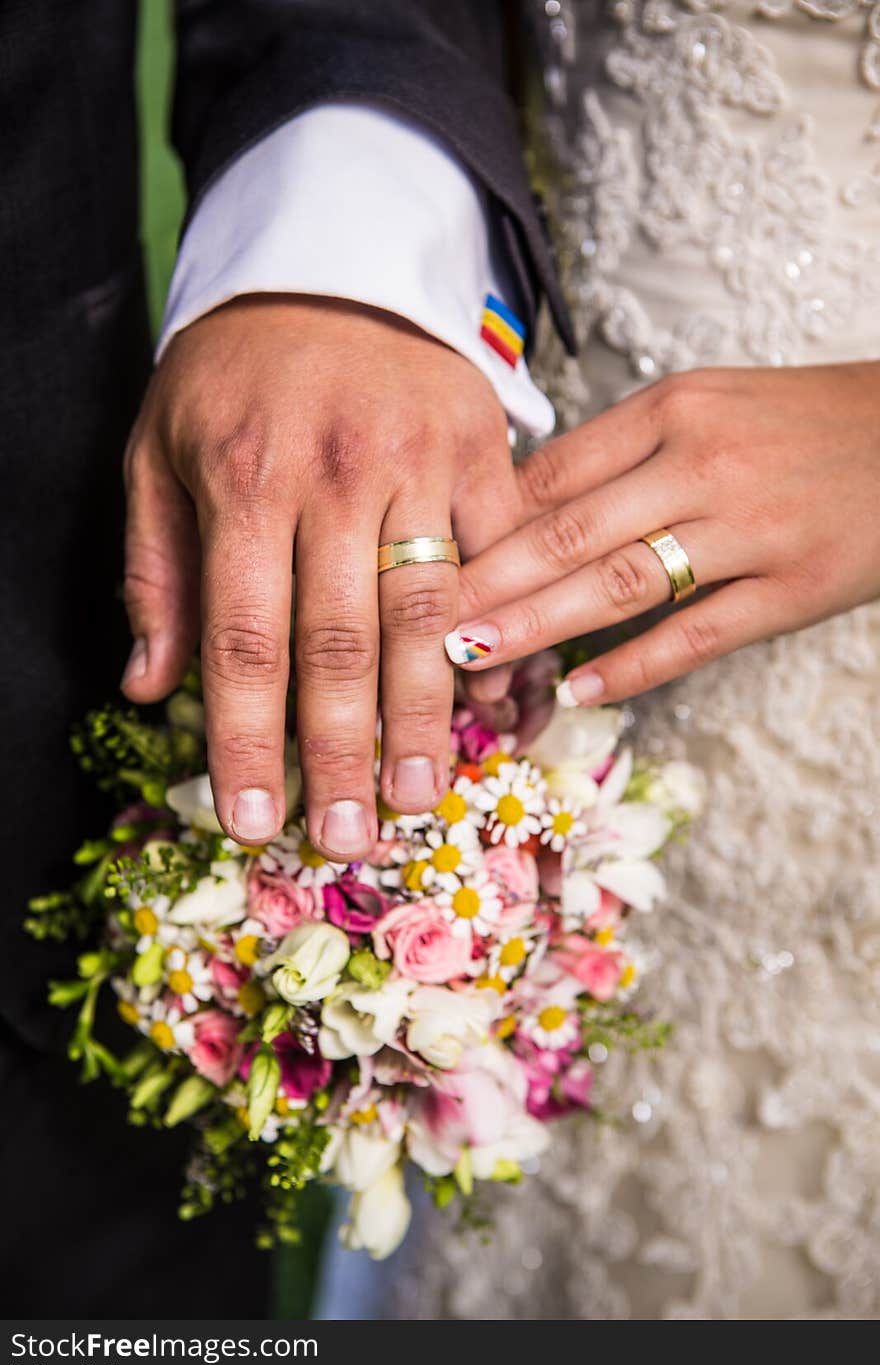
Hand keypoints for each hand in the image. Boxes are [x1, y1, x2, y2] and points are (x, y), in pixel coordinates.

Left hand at [121, 295, 515, 854]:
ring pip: (426, 613)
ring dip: (424, 717)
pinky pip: (499, 558)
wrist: (333, 260)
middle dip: (342, 753)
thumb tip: (149, 688)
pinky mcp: (481, 451)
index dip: (248, 740)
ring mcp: (419, 463)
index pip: (245, 637)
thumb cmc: (234, 369)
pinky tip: (500, 702)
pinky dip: (503, 634)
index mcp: (244, 479)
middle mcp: (336, 476)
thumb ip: (157, 569)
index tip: (252, 821)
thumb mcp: (159, 449)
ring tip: (418, 796)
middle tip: (347, 839)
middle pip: (340, 642)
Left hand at [446, 364, 879, 703]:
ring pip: (621, 582)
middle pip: (568, 531)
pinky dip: (636, 665)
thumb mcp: (708, 406)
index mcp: (670, 409)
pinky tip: (583, 692)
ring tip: (474, 660)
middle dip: (486, 585)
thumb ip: (621, 451)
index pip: (551, 475)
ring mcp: (749, 527)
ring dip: (539, 626)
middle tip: (419, 628)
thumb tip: (522, 507)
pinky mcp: (794, 585)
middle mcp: (699, 462)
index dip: (480, 529)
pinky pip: (699, 632)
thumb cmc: (800, 425)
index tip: (423, 569)